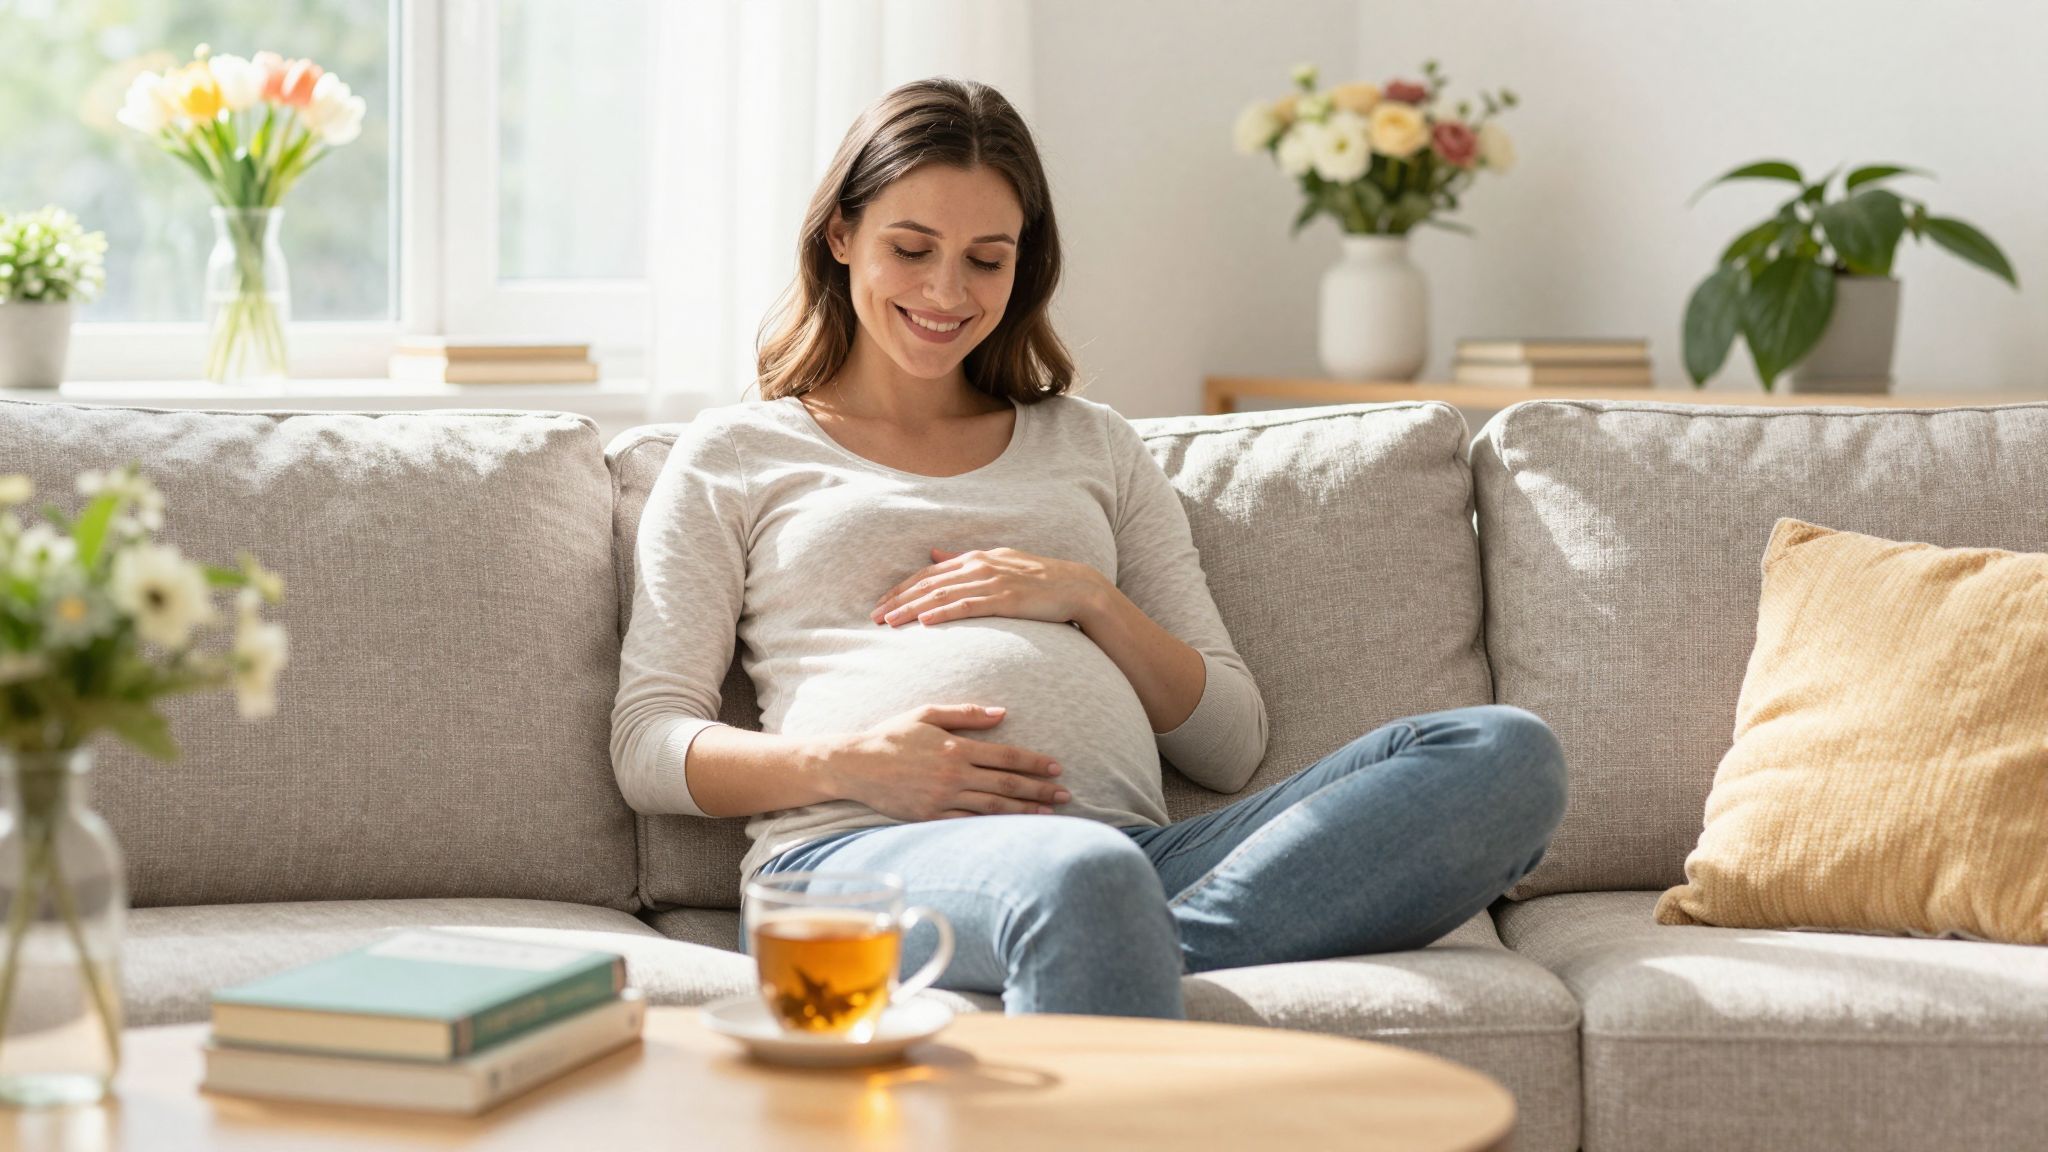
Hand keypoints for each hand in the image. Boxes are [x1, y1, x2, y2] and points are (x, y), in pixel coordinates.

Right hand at [825, 703, 1070, 821]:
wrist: (855, 765)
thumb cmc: (892, 735)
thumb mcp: (927, 714)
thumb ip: (966, 714)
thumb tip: (1002, 713)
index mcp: (956, 747)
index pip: (1006, 756)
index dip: (1035, 762)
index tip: (1056, 768)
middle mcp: (954, 774)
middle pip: (1006, 784)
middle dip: (1039, 790)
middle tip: (1065, 795)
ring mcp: (942, 798)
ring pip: (993, 807)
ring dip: (1024, 811)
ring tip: (1048, 815)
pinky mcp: (930, 817)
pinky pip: (968, 824)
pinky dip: (993, 827)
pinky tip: (1012, 829)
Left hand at [872, 547, 1106, 628]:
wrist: (1076, 587)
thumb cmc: (1038, 579)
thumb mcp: (998, 562)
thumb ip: (964, 560)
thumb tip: (934, 554)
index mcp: (976, 558)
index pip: (928, 574)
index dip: (902, 589)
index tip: (881, 604)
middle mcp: (979, 566)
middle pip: (928, 584)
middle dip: (898, 600)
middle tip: (874, 617)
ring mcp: (992, 581)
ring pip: (942, 595)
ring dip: (912, 609)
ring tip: (890, 622)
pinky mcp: (1005, 599)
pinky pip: (967, 606)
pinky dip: (943, 613)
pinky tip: (925, 622)